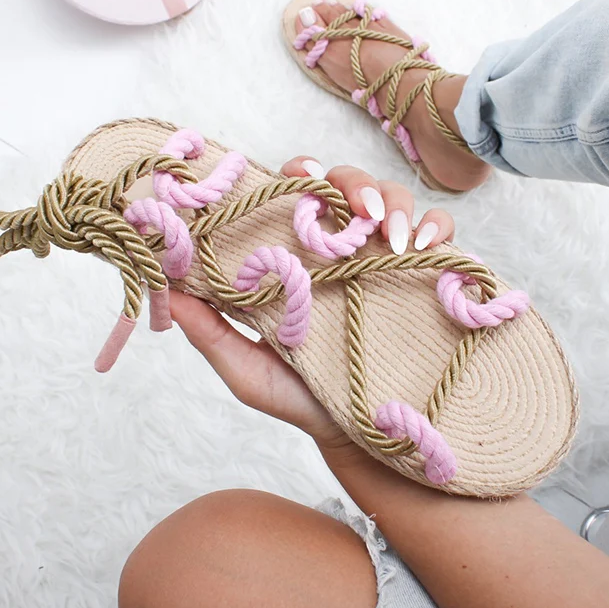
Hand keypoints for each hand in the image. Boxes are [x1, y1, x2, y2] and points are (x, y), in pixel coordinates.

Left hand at [170, 157, 454, 451]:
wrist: (358, 435)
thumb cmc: (300, 397)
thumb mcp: (248, 370)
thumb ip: (211, 333)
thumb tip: (168, 289)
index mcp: (300, 257)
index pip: (298, 195)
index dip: (300, 172)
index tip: (301, 177)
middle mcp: (342, 249)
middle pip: (348, 184)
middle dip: (353, 182)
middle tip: (357, 209)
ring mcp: (384, 258)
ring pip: (394, 197)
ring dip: (394, 203)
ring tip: (393, 237)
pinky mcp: (425, 273)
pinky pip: (440, 232)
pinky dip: (436, 227)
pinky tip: (423, 248)